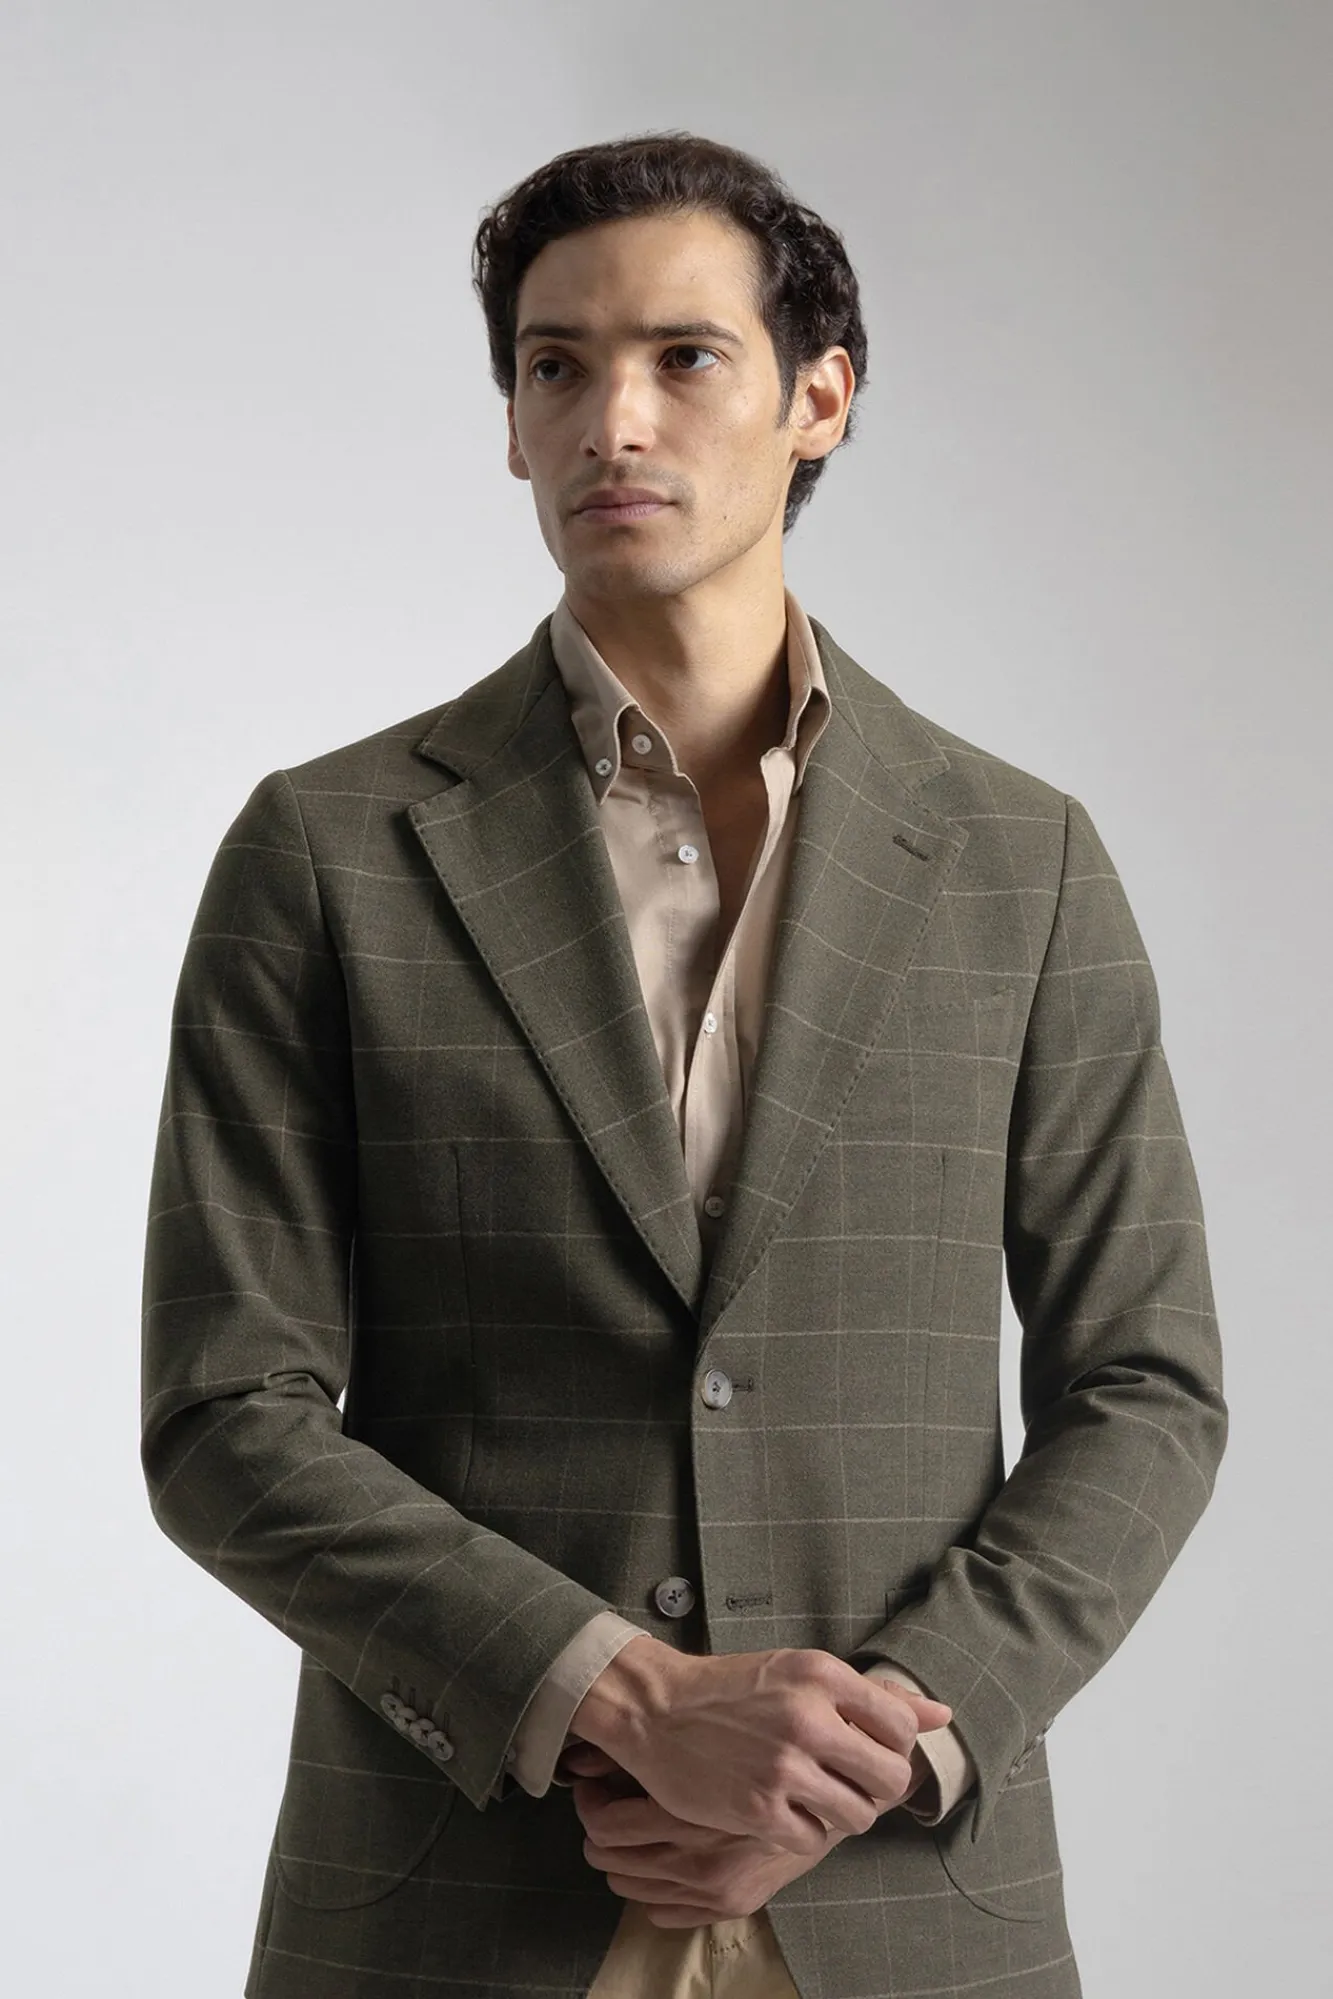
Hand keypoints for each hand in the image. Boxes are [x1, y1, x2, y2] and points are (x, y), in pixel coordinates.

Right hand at [570, 1639, 951, 1856]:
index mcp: (822, 1674)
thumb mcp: (801, 1672)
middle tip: (851, 1780)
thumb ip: (870, 1695)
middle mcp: (809, 1718)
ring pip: (860, 1814)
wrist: (657, 1709)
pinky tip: (786, 1810)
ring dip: (846, 1812)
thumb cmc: (732, 1689)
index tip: (871, 1748)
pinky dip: (806, 1830)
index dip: (895, 1745)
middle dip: (879, 1786)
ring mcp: (785, 1766)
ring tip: (818, 1796)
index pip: (901, 1724)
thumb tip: (941, 1714)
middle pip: (891, 1777)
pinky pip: (816, 1838)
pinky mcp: (760, 1809)